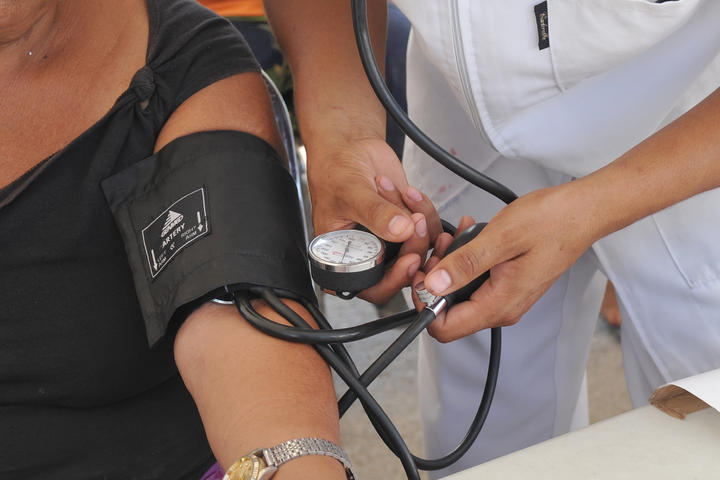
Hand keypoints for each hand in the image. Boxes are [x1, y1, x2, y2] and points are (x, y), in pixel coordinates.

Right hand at [308, 137, 441, 303]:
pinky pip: (428, 230)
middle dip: (414, 248)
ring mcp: (390, 241)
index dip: (393, 280)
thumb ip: (375, 213)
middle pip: (401, 272)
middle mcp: (368, 256)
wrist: (350, 148)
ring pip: (420, 250)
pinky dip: (425, 210)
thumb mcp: (351, 192)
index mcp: (343, 260)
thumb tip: (401, 230)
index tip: (409, 260)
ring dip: (420, 225)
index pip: (371, 286)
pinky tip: (410, 194)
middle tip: (416, 224)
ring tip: (406, 198)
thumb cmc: (335, 171)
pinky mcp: (407, 225)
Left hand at [414, 183, 598, 341]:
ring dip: (448, 266)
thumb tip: (434, 284)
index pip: (445, 329)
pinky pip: (474, 280)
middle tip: (436, 249)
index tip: (420, 274)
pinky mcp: (508, 283)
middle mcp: (502, 307)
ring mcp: (506, 296)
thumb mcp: (501, 238)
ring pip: (460, 293)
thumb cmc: (552, 221)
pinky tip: (466, 236)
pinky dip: (464, 260)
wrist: (583, 212)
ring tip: (452, 236)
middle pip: (449, 312)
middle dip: (434, 281)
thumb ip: (465, 264)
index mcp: (499, 304)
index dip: (424, 305)